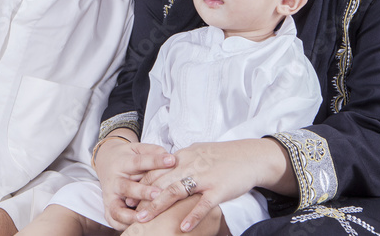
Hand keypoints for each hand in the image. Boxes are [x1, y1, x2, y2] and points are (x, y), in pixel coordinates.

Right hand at [93, 136, 175, 229]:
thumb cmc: (128, 157)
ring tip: (146, 217)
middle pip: (126, 187)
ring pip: (117, 209)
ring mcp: (110, 197)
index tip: (171, 160)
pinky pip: (114, 221)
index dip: (155, 161)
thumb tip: (172, 158)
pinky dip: (124, 226)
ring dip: (130, 215)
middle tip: (159, 193)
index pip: (139, 161)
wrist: (106, 162)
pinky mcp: (108, 208)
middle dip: (142, 192)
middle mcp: (115, 181)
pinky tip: (139, 226)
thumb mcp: (138, 148)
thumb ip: (153, 151)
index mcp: (123, 163)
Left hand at [133, 139, 281, 232]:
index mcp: (184, 157)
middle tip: (128, 210)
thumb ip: (183, 160)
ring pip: (175, 191)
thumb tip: (168, 166)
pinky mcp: (218, 189)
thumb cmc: (225, 156)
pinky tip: (182, 227)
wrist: (251, 156)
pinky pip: (203, 204)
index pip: (157, 170)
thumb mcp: (199, 152)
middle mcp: (190, 165)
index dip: (141, 184)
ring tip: (144, 220)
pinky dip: (192, 216)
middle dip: (142, 197)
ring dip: (157, 206)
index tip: (129, 196)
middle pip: (160, 182)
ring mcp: (204, 178)